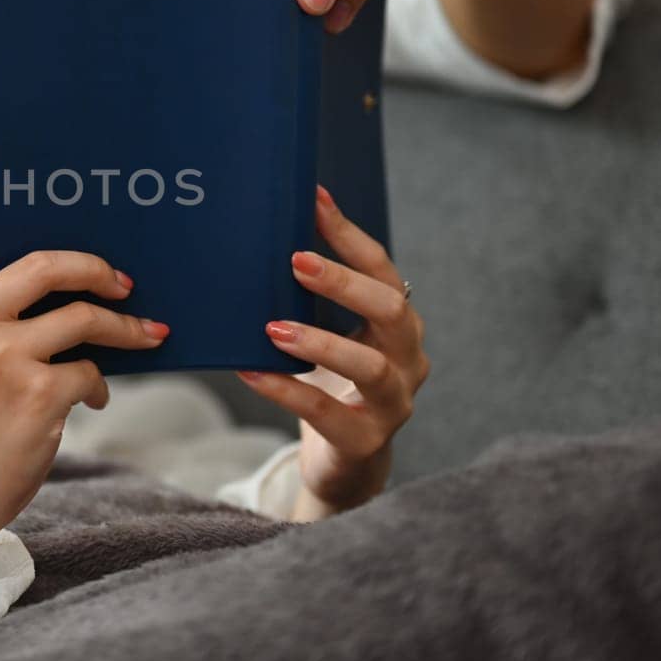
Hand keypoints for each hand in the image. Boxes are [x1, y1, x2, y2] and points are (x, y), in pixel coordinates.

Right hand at [0, 99, 170, 544]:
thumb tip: (52, 290)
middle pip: (45, 263)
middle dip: (98, 270)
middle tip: (124, 285)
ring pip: (83, 316)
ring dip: (121, 330)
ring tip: (143, 339)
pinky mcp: (35, 394)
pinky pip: (90, 369)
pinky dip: (99, 383)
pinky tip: (92, 399)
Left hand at [237, 184, 428, 519]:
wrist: (345, 460)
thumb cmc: (333, 384)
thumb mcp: (331, 335)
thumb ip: (312, 298)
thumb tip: (265, 236)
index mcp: (399, 324)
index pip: (383, 270)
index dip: (350, 235)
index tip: (314, 201)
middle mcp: (408, 359)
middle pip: (390, 310)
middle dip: (344, 282)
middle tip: (295, 261)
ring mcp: (394, 403)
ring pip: (371, 366)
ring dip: (320, 342)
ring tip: (273, 327)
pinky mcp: (365, 441)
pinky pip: (327, 413)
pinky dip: (287, 391)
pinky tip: (252, 373)